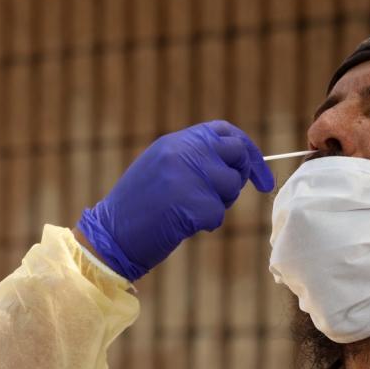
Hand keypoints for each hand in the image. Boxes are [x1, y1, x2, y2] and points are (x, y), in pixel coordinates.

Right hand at [77, 120, 273, 280]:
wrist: (109, 236)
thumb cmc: (136, 209)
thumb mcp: (160, 169)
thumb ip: (192, 158)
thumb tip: (234, 162)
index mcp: (174, 141)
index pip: (224, 132)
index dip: (247, 150)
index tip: (260, 176)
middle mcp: (181, 152)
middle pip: (235, 154)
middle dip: (240, 176)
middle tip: (225, 197)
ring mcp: (186, 175)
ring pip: (230, 186)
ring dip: (219, 204)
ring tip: (188, 212)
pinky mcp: (190, 202)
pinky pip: (218, 213)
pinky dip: (207, 224)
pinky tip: (182, 226)